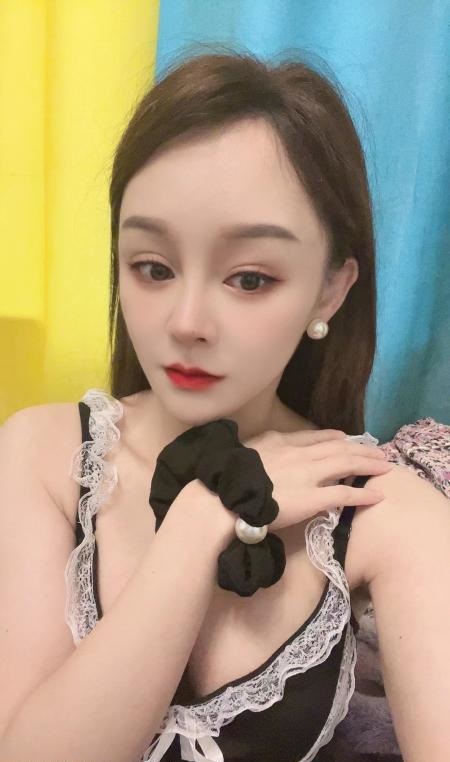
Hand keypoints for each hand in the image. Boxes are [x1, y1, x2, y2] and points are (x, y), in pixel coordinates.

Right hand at [241, 428, 393, 532]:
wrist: (227, 496)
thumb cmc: (230, 477)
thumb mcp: (246, 450)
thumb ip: (262, 447)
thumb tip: (269, 448)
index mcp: (281, 442)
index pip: (314, 437)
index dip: (334, 437)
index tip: (345, 438)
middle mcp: (300, 454)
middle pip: (337, 448)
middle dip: (360, 448)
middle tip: (377, 451)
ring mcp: (309, 475)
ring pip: (346, 464)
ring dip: (368, 464)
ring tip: (385, 466)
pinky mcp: (313, 498)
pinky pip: (344, 493)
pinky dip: (363, 493)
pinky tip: (377, 495)